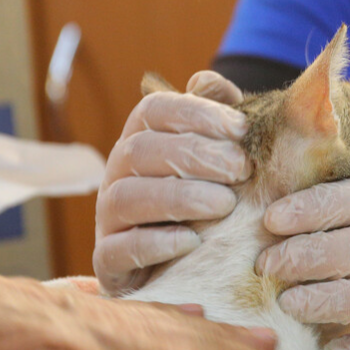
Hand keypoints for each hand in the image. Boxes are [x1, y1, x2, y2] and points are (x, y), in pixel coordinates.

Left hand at [0, 273, 296, 349]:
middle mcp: (109, 326)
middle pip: (186, 337)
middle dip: (235, 349)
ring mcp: (80, 312)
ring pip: (156, 318)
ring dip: (199, 325)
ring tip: (230, 323)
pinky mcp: (50, 307)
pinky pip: (113, 306)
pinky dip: (142, 307)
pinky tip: (143, 304)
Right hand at [95, 71, 250, 293]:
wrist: (179, 267)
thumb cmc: (203, 200)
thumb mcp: (217, 157)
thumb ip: (216, 118)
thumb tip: (208, 82)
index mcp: (140, 139)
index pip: (155, 110)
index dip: (197, 113)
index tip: (241, 130)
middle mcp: (117, 173)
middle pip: (142, 150)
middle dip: (195, 156)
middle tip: (241, 170)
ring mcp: (108, 218)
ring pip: (126, 197)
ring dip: (178, 198)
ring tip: (225, 205)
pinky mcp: (108, 261)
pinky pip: (119, 249)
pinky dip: (155, 243)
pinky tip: (192, 241)